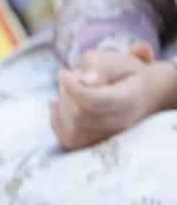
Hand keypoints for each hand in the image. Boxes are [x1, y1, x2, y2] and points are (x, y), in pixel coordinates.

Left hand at [50, 42, 176, 149]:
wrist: (146, 94)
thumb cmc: (128, 73)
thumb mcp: (117, 59)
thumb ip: (99, 64)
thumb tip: (85, 79)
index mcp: (128, 100)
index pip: (93, 101)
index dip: (72, 87)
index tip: (64, 73)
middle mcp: (120, 124)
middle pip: (79, 115)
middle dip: (67, 94)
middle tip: (74, 80)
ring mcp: (109, 137)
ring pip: (72, 127)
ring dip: (63, 105)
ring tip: (74, 91)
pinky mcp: (96, 144)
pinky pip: (68, 138)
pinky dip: (58, 120)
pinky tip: (61, 104)